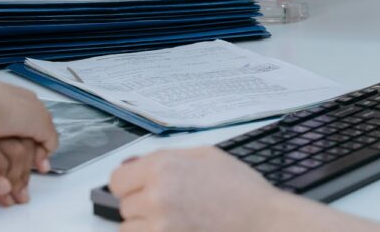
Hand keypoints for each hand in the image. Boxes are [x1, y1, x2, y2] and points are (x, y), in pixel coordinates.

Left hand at [109, 147, 277, 231]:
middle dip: (142, 203)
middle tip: (170, 202)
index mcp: (164, 167)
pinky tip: (175, 228)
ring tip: (174, 218)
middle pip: (124, 204)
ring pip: (129, 228)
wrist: (261, 220)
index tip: (139, 187)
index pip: (118, 179)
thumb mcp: (206, 156)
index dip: (130, 183)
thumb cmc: (240, 189)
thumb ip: (168, 157)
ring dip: (145, 224)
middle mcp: (156, 196)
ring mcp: (159, 226)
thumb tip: (136, 165)